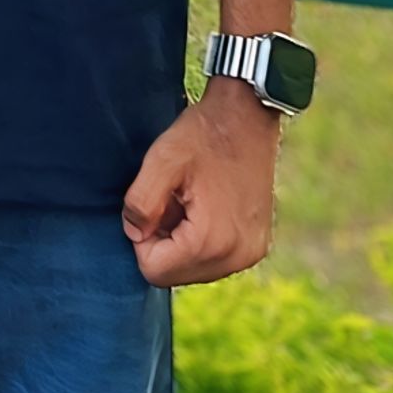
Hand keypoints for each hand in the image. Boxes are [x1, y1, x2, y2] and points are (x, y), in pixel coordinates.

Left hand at [121, 79, 279, 287]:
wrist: (247, 116)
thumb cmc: (203, 135)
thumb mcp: (162, 160)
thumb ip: (140, 203)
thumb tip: (135, 235)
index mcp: (211, 241)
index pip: (154, 271)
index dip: (143, 238)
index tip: (157, 203)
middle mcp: (237, 257)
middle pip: (175, 276)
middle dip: (164, 243)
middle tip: (174, 201)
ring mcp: (250, 254)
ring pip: (194, 270)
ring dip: (183, 242)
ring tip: (192, 201)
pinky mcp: (257, 246)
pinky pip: (215, 260)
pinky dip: (203, 240)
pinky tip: (208, 206)